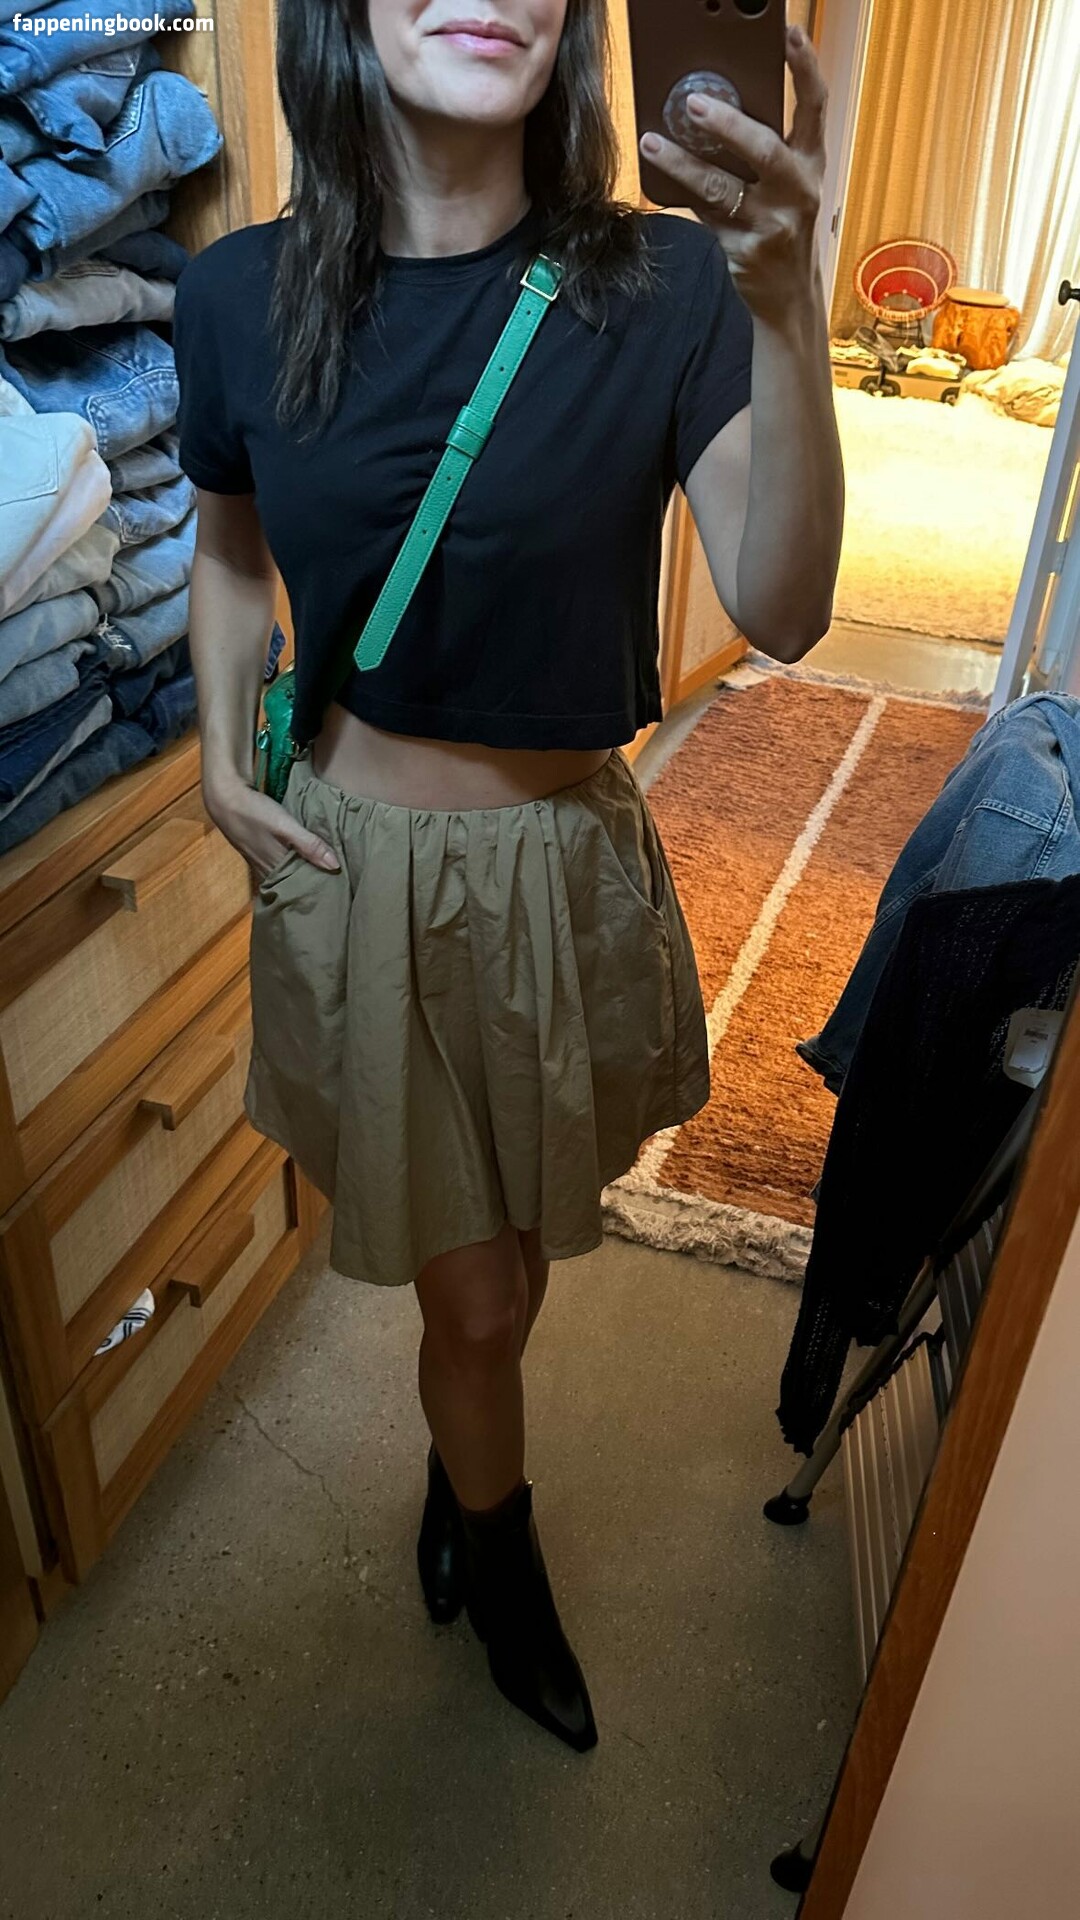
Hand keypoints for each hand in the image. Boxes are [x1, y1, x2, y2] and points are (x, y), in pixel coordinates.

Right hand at [204, 773, 339, 882]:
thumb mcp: (285, 826)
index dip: (317, 891)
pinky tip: (301, 860)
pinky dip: (291, 865)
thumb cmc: (255, 812)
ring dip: (301, 874)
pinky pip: (278, 865)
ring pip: (285, 874)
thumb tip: (335, 866)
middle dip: (310, 885)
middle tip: (334, 887)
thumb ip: (309, 845)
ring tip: (323, 875)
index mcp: (275, 868)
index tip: (336, 893)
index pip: (300, 889)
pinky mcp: (257, 851)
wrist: (224, 797)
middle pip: (292, 883)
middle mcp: (266, 869)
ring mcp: (259, 861)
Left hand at [639, 24, 826, 323]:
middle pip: (765, 148)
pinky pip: (705, 216)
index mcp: (812, 162)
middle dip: (728, 123)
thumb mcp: (789, 184)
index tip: (789, 33)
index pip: (814, 105)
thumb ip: (763, 149)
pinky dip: (681, 195)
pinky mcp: (745, 251)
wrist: (790, 296)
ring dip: (684, 163)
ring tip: (653, 143)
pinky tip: (658, 178)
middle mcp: (798, 191)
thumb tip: (711, 105)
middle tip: (693, 102)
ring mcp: (772, 225)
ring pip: (722, 188)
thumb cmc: (784, 226)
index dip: (804, 67)